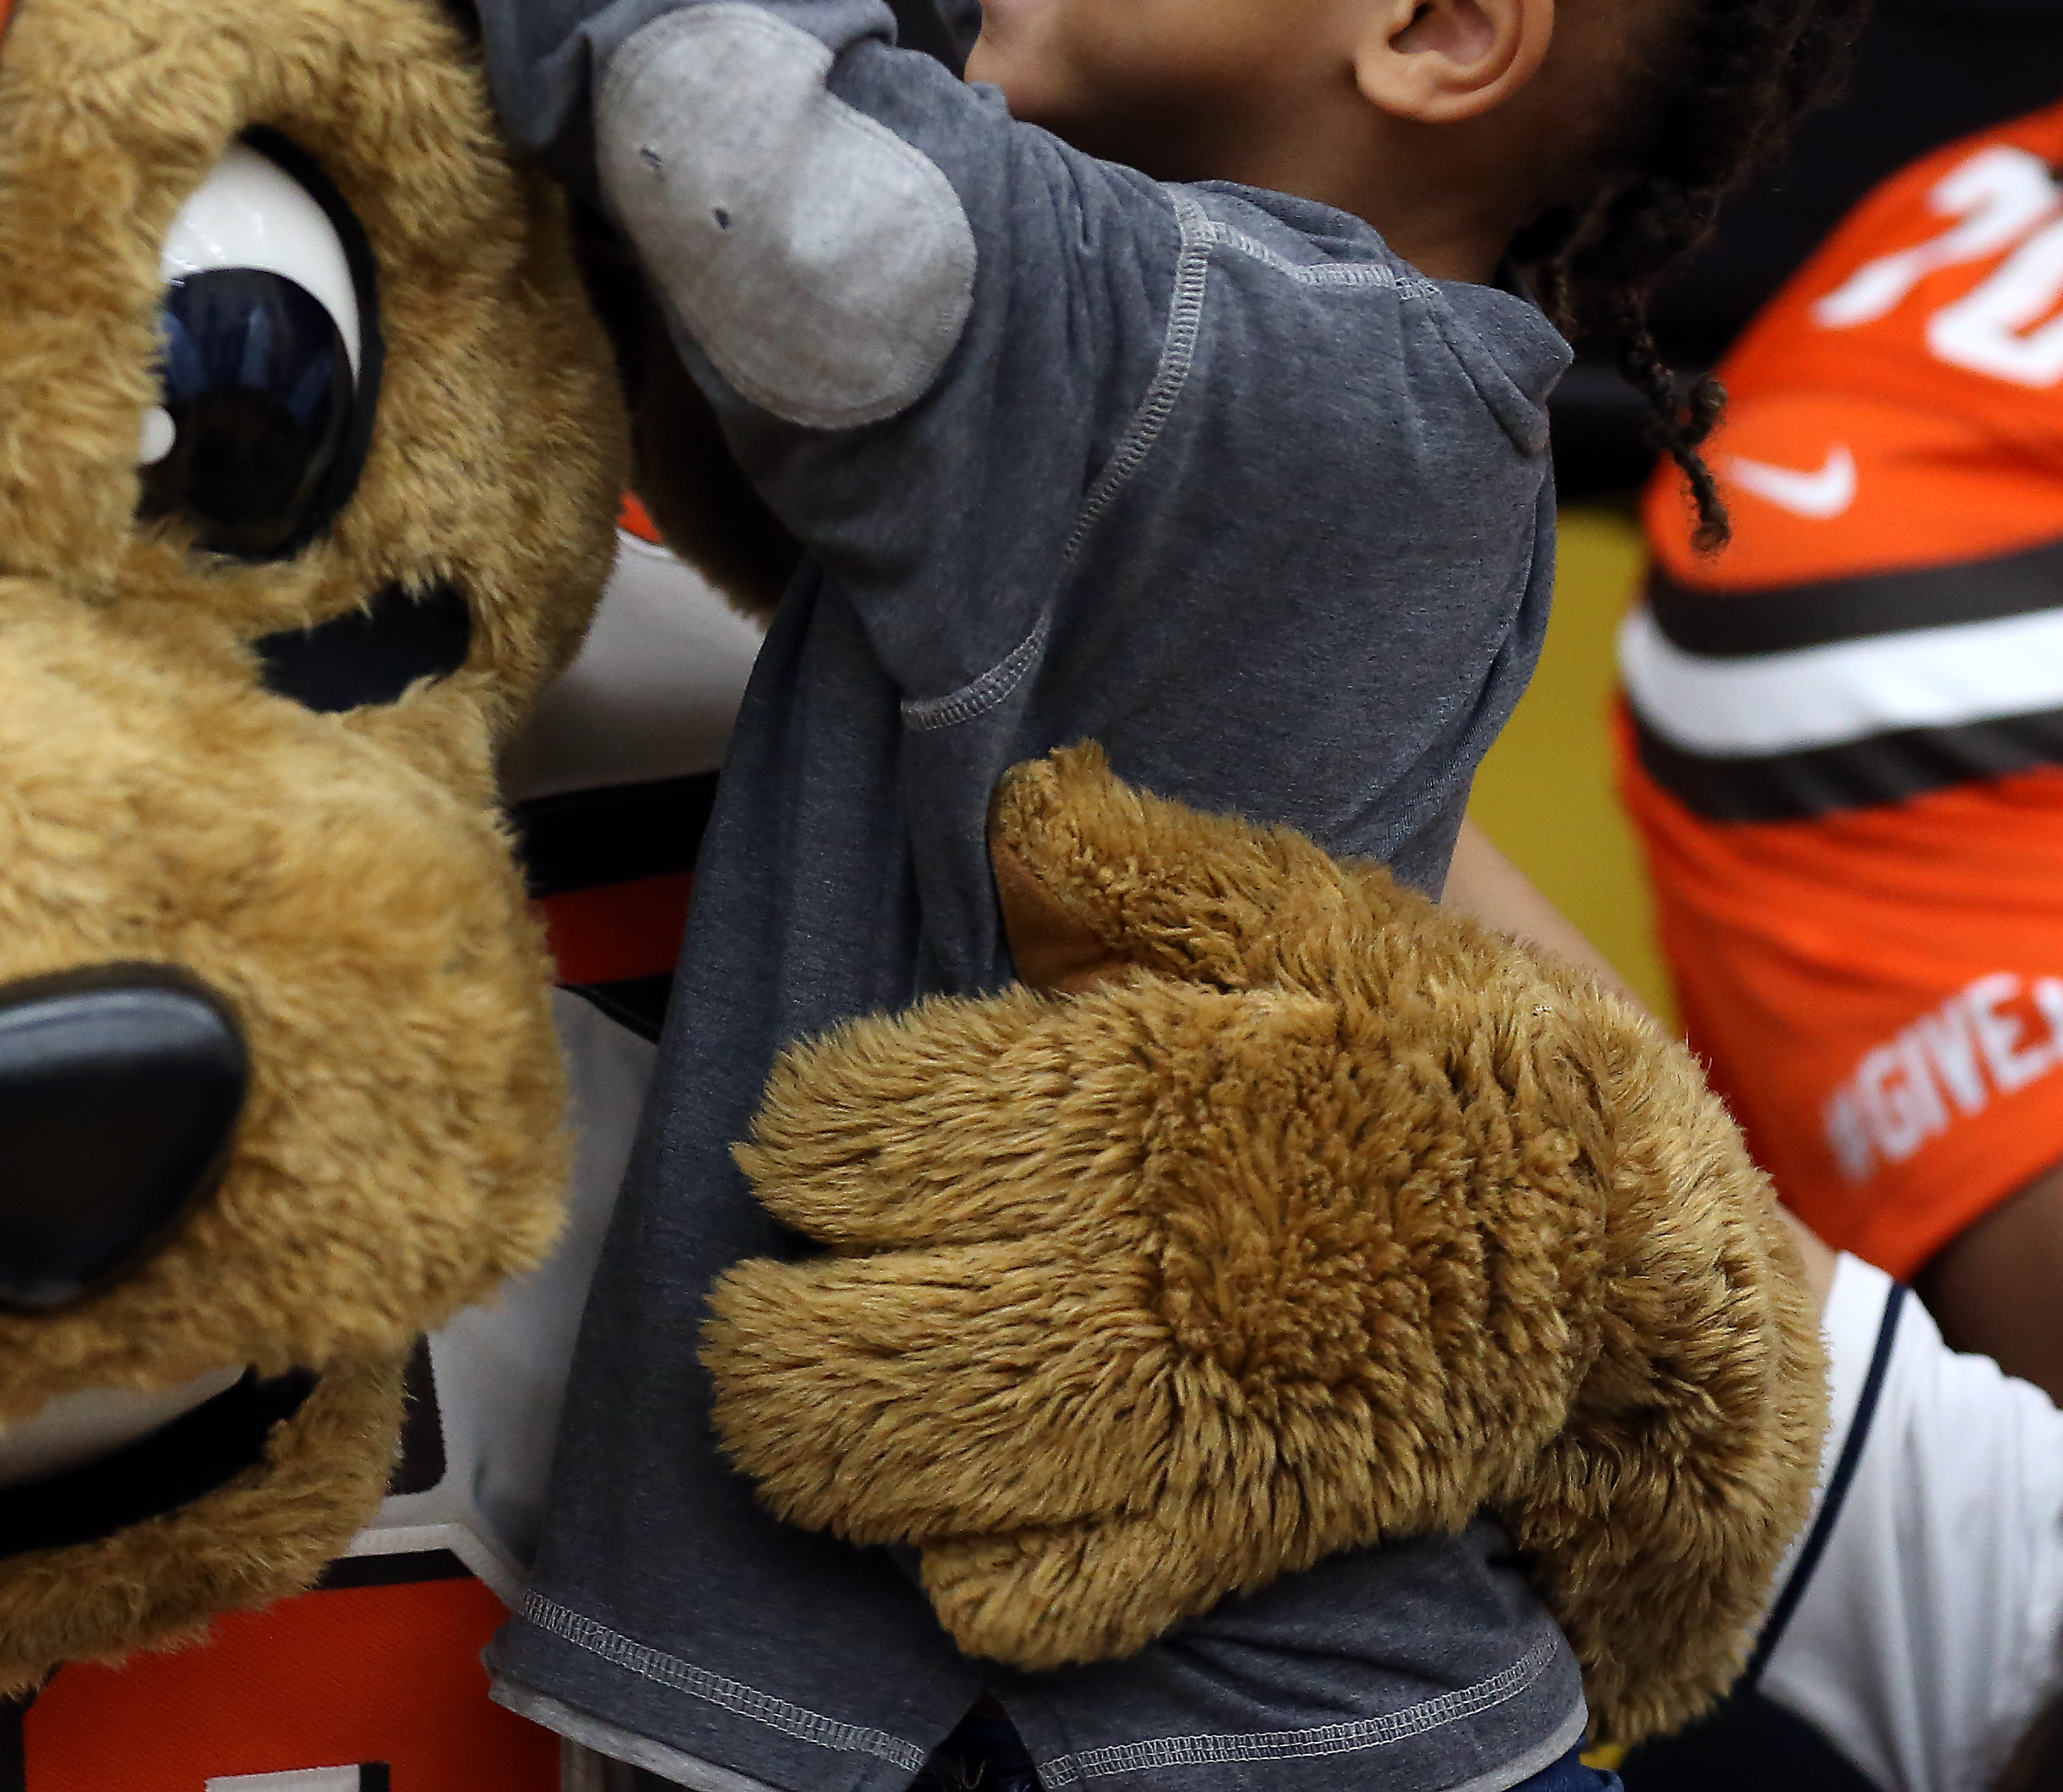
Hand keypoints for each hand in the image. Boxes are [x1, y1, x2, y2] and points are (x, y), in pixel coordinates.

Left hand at [705, 746, 1678, 1671]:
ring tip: (823, 1393)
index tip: (822, 1129)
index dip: (804, 1130)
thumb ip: (1142, 865)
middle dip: (757, 1318)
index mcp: (1104, 1102)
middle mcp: (1095, 1276)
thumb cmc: (1474, 1073)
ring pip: (875, 1475)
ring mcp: (1146, 1425)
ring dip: (816, 1442)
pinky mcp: (1210, 1538)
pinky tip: (967, 1499)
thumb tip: (1013, 805)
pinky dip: (963, 1566)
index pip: (836, 1131)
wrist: (1649, 1273)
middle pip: (806, 1342)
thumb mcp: (1321, 917)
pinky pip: (1013, 1602)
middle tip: (783, 1277)